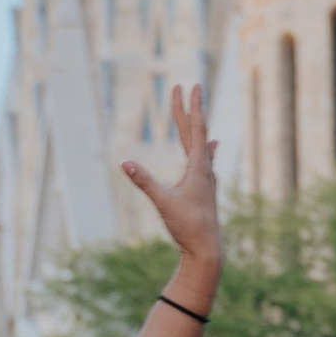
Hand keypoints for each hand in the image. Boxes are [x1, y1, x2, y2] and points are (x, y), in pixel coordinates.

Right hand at [119, 83, 222, 285]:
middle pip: (196, 132)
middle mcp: (205, 170)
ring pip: (200, 145)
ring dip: (196, 125)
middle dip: (188, 109)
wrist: (207, 250)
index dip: (192, 106)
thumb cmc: (187, 226)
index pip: (196, 129)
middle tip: (187, 87)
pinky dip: (204, 148)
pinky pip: (204, 160)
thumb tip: (124, 162)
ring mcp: (206, 180)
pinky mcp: (203, 190)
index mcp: (198, 168)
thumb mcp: (163, 202)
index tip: (192, 86)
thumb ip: (144, 181)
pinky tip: (210, 149)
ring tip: (197, 111)